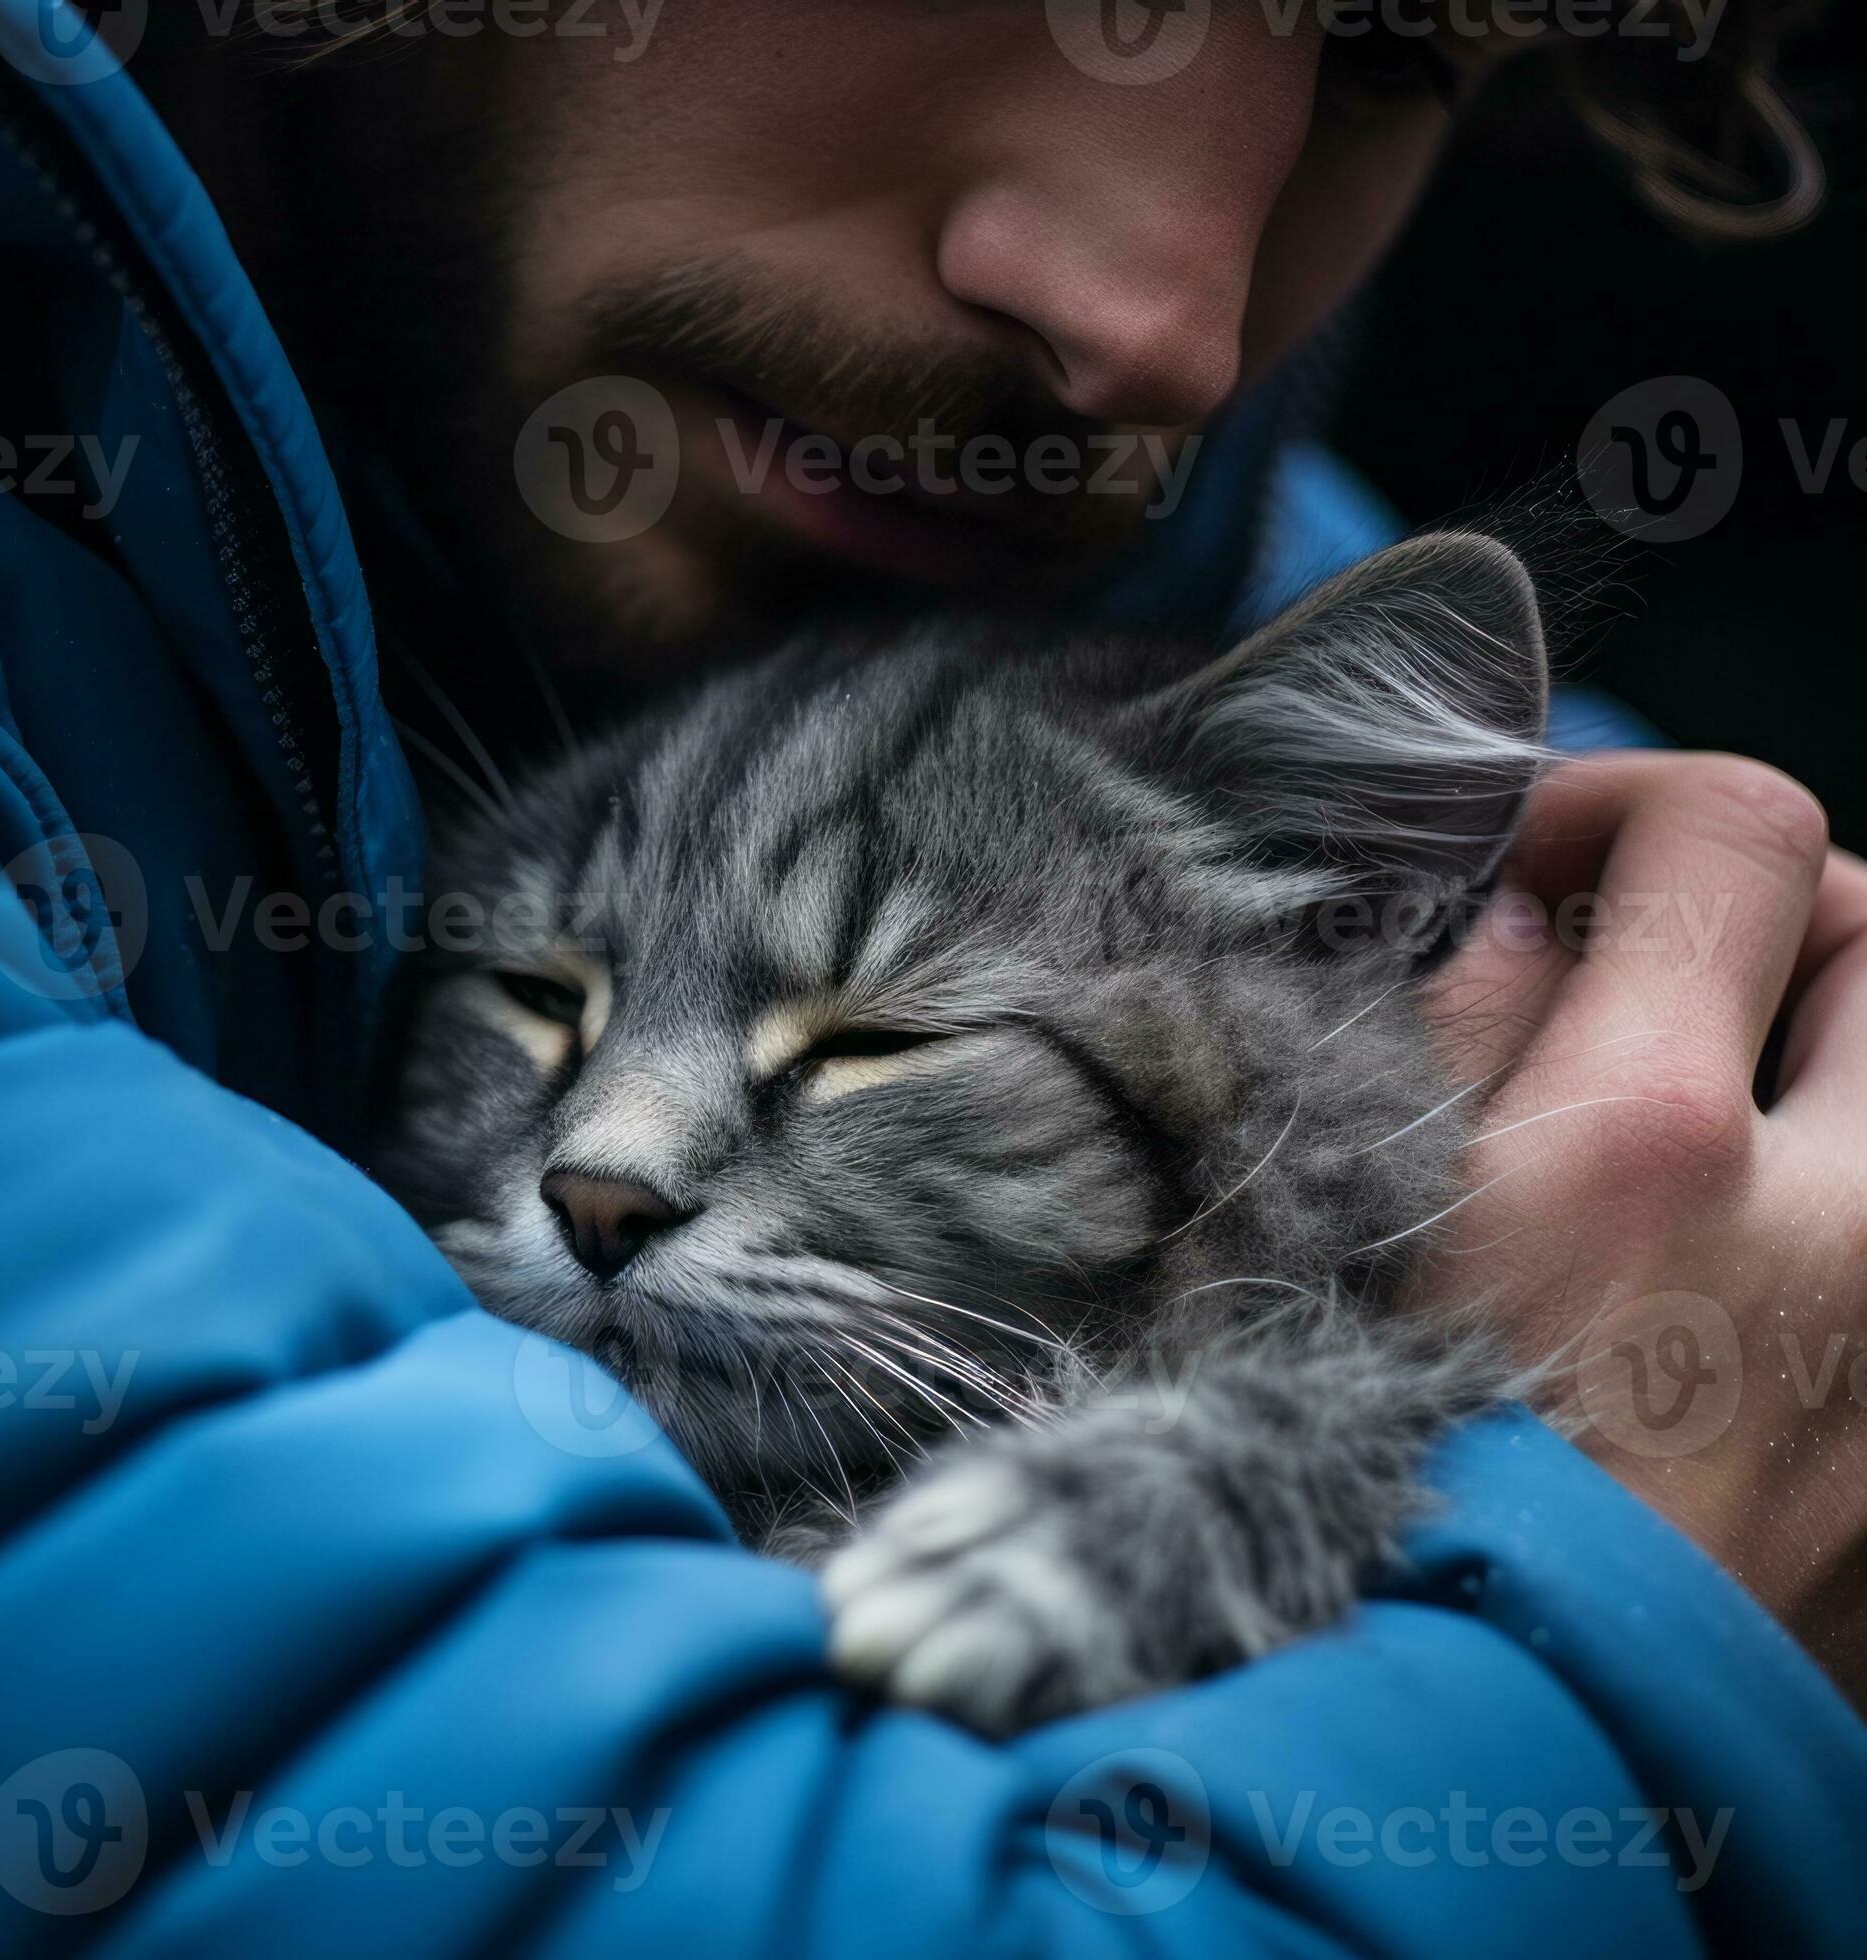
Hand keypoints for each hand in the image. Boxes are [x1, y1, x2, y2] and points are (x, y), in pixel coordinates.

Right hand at [1411, 751, 1866, 1692]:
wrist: (1468, 1748)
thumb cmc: (1356, 1480)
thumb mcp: (1336, 1230)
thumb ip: (1444, 1032)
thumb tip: (1517, 912)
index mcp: (1645, 1148)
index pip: (1742, 834)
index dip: (1630, 800)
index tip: (1540, 860)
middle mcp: (1836, 1232)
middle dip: (1779, 905)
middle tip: (1657, 953)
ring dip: (1837, 1046)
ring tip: (1718, 1093)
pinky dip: (1833, 1197)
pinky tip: (1734, 1257)